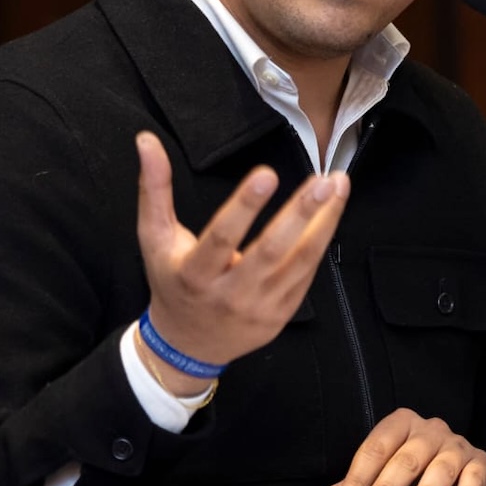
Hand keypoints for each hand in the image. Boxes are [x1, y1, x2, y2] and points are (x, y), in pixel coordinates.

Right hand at [136, 131, 348, 390]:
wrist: (189, 344)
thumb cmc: (173, 282)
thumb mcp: (154, 238)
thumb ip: (154, 189)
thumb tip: (146, 140)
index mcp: (195, 274)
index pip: (221, 238)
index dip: (244, 207)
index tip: (266, 174)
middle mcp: (230, 293)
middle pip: (271, 251)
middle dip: (301, 213)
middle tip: (323, 181)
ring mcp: (260, 307)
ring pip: (300, 262)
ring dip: (324, 222)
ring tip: (338, 186)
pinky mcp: (282, 313)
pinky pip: (307, 274)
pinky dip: (322, 241)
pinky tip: (332, 212)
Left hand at [326, 408, 485, 485]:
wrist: (463, 470)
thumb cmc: (416, 470)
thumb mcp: (386, 468)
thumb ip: (360, 481)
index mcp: (402, 423)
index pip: (376, 447)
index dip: (359, 475)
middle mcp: (431, 428)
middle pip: (406, 458)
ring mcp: (457, 444)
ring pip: (439, 468)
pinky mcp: (480, 462)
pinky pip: (472, 479)